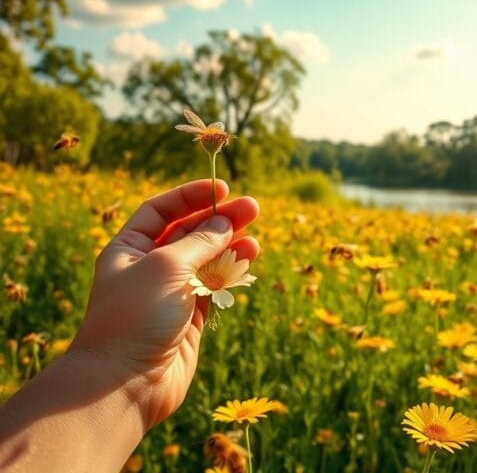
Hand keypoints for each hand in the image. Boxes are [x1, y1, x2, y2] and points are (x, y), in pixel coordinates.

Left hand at [71, 179, 258, 428]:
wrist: (124, 384)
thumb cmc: (135, 317)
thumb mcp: (166, 266)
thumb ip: (200, 241)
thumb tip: (224, 223)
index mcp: (129, 249)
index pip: (162, 211)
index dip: (191, 197)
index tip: (222, 189)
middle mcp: (149, 267)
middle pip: (189, 233)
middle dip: (220, 220)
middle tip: (253, 208)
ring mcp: (171, 293)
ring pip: (207, 260)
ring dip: (231, 247)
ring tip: (256, 239)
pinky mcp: (190, 318)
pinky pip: (215, 287)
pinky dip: (232, 274)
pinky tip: (248, 262)